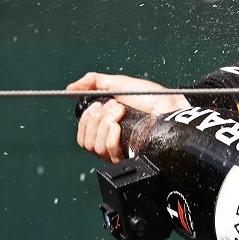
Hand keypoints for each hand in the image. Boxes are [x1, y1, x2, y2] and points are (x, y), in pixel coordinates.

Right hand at [66, 72, 189, 162]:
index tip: (98, 104)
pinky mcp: (128, 157)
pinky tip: (119, 125)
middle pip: (85, 141)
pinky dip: (110, 134)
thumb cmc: (150, 97)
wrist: (168, 106)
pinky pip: (108, 150)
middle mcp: (110, 141)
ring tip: (121, 111)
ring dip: (105, 123)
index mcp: (105, 127)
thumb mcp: (117, 83)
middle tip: (113, 106)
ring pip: (95, 146)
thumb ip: (92, 83)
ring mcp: (120, 151)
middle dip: (95, 119)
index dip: (85, 120)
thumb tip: (70, 89)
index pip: (82, 135)